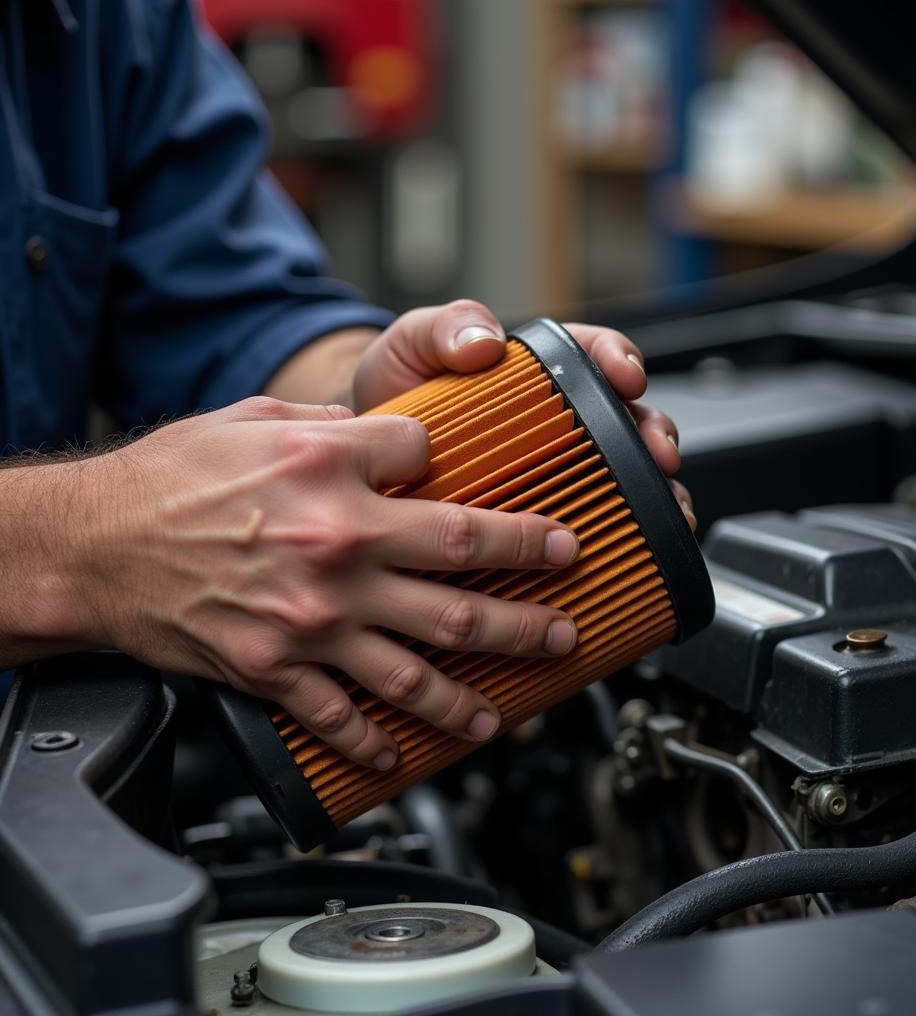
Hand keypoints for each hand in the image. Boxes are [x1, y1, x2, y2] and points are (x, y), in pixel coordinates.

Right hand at [67, 398, 581, 768]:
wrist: (92, 547)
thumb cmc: (166, 480)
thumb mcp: (252, 421)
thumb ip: (329, 426)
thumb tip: (382, 434)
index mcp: (331, 472)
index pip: (431, 464)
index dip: (459, 469)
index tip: (491, 493)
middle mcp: (336, 546)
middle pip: (460, 568)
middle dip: (525, 589)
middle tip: (564, 605)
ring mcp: (313, 617)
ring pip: (421, 660)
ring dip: (477, 684)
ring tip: (515, 701)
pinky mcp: (278, 669)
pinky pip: (343, 714)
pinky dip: (378, 741)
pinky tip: (406, 753)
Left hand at [352, 299, 695, 529]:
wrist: (373, 458)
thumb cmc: (400, 390)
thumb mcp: (413, 344)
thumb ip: (445, 328)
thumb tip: (486, 342)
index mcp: (537, 368)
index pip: (593, 353)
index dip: (619, 360)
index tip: (626, 377)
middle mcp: (559, 417)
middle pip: (626, 417)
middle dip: (653, 433)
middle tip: (658, 454)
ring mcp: (557, 466)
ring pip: (625, 472)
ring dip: (654, 488)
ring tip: (666, 508)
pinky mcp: (543, 511)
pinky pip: (595, 519)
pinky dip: (622, 533)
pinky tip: (634, 549)